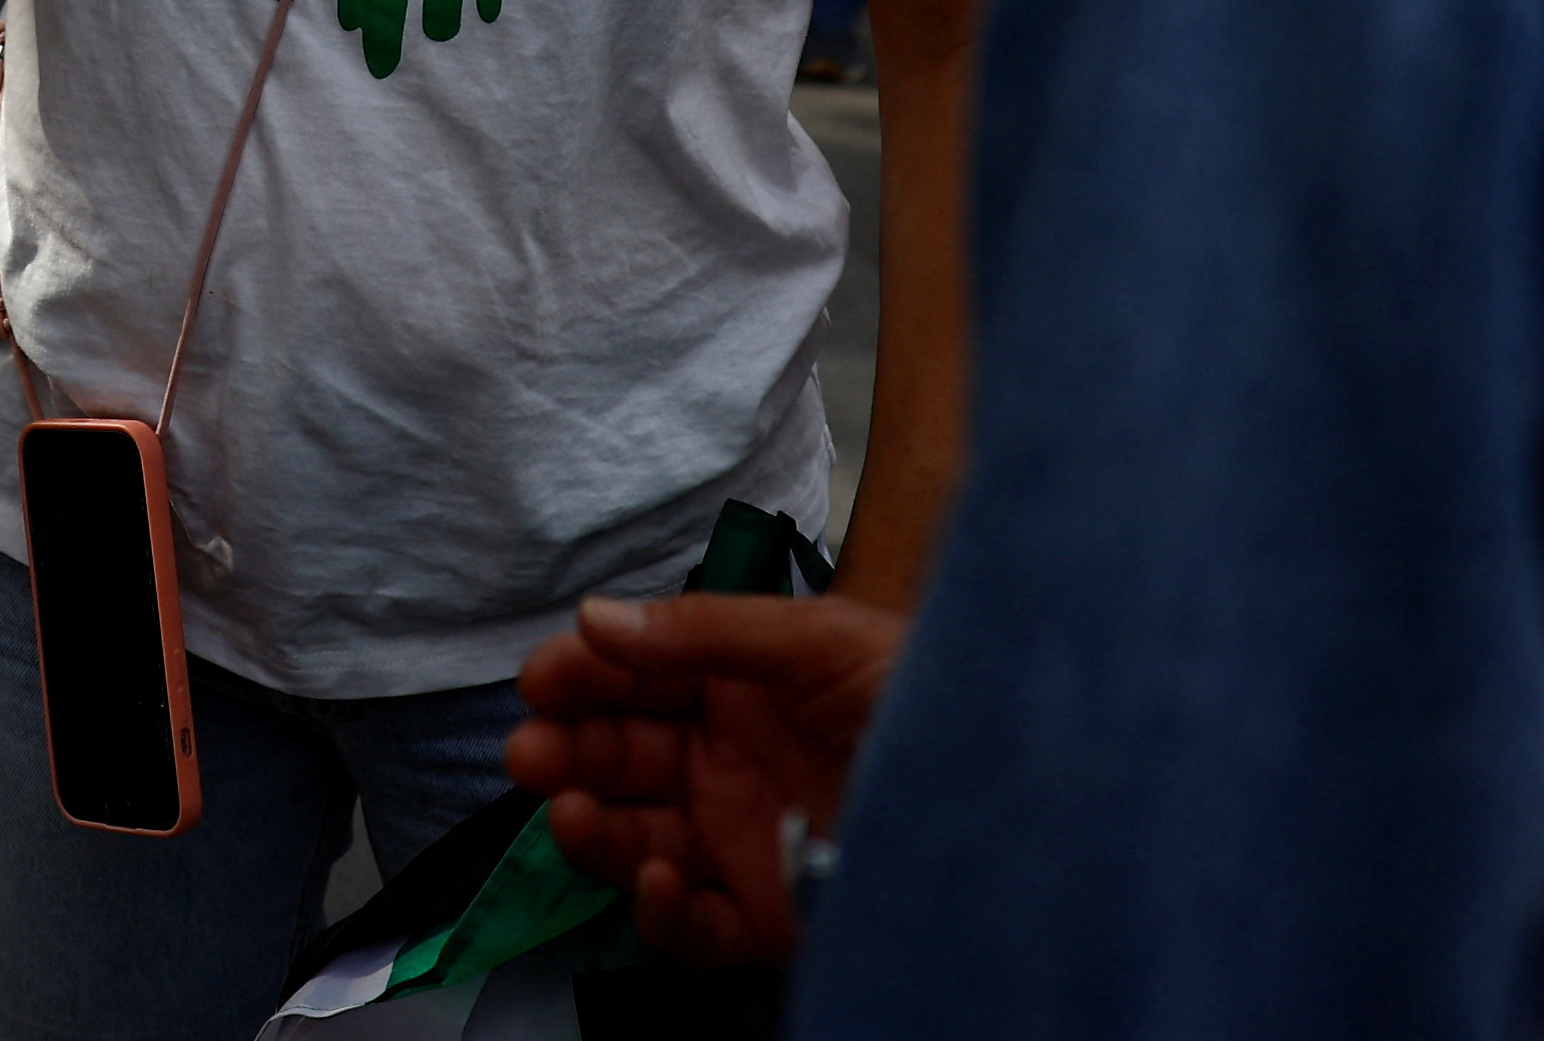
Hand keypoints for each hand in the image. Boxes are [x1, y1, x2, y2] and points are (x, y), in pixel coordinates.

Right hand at [504, 587, 903, 969]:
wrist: (1012, 796)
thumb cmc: (926, 696)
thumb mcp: (819, 641)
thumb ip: (704, 632)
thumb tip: (596, 619)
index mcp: (742, 687)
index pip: (638, 679)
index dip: (583, 676)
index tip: (540, 679)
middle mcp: (731, 762)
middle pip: (620, 760)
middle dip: (567, 751)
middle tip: (531, 750)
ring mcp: (742, 840)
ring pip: (635, 840)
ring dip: (591, 828)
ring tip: (568, 811)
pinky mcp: (765, 915)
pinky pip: (689, 923)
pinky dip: (658, 908)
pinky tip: (656, 877)